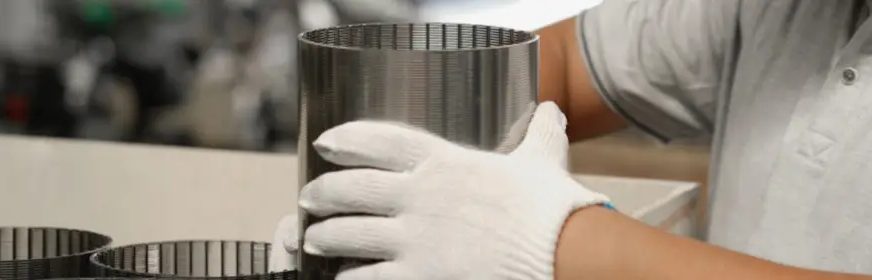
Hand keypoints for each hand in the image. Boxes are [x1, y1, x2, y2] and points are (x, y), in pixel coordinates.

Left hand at [285, 102, 608, 278]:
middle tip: (309, 197)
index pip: (384, 141)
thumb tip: (550, 110)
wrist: (562, 252)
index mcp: (447, 163)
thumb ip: (540, 135)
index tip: (326, 142)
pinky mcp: (418, 277)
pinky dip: (347, 279)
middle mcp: (421, 197)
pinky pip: (367, 278)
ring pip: (349, 234)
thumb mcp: (544, 162)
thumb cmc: (554, 209)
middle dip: (324, 192)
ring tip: (312, 240)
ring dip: (324, 237)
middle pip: (354, 188)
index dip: (349, 138)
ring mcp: (416, 240)